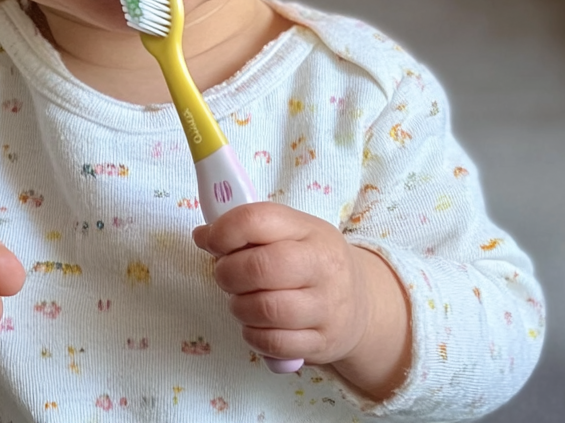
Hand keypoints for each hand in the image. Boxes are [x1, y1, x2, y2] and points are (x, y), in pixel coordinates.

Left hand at [192, 203, 410, 398]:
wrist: (361, 303)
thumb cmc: (312, 261)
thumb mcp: (291, 232)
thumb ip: (249, 228)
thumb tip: (203, 236)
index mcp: (309, 230)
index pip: (257, 220)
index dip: (223, 230)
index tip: (209, 240)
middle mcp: (322, 266)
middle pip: (260, 268)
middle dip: (228, 273)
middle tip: (225, 275)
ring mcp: (326, 307)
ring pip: (265, 310)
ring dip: (238, 306)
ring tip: (240, 300)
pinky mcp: (322, 343)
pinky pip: (273, 344)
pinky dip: (253, 335)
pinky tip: (254, 324)